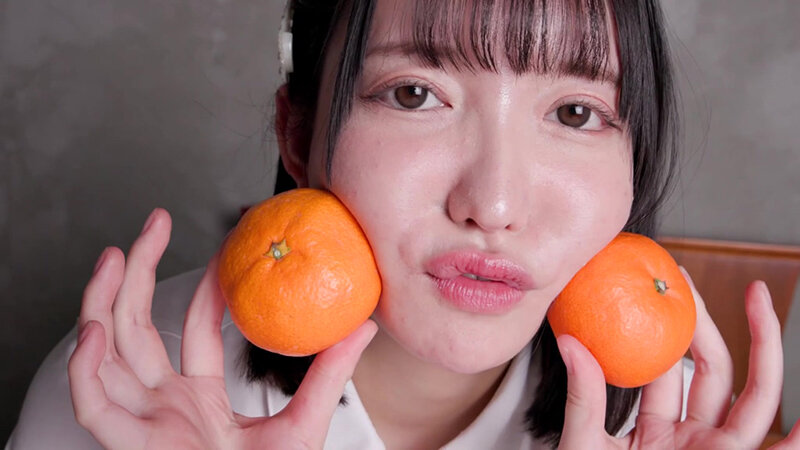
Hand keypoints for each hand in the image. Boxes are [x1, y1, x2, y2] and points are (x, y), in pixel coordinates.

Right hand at [68, 208, 377, 448]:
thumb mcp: (306, 422)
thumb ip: (330, 374)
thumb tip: (366, 324)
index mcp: (200, 399)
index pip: (194, 330)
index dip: (204, 288)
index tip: (222, 250)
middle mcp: (165, 404)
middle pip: (138, 328)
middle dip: (139, 273)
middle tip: (152, 225)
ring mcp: (144, 422)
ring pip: (107, 354)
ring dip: (101, 302)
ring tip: (112, 256)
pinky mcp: (130, 446)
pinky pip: (93, 405)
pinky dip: (86, 369)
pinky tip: (95, 331)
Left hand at [557, 269, 799, 448]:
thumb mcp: (583, 448)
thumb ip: (585, 400)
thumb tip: (569, 340)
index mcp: (660, 429)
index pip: (672, 366)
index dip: (671, 326)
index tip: (662, 283)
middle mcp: (695, 439)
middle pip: (716, 370)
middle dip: (710, 323)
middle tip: (689, 277)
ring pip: (752, 395)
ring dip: (764, 347)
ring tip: (758, 300)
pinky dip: (796, 438)